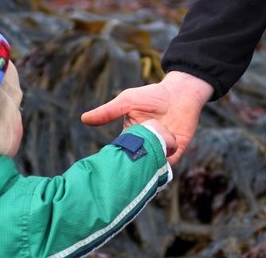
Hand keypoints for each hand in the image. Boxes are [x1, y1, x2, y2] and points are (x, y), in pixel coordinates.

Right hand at [81, 71, 213, 164]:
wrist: (181, 91)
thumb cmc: (153, 95)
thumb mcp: (127, 101)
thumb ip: (108, 111)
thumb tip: (84, 118)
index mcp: (132, 136)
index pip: (121, 153)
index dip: (116, 159)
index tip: (108, 166)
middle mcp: (146, 146)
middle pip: (136, 164)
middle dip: (130, 169)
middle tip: (124, 174)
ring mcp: (161, 149)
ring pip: (151, 167)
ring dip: (146, 169)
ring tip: (140, 170)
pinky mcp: (177, 150)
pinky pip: (169, 164)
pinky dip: (163, 167)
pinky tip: (156, 166)